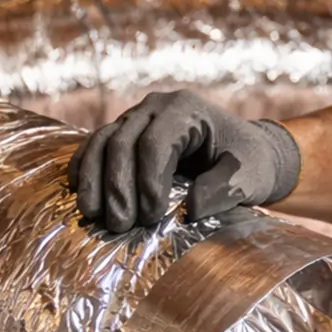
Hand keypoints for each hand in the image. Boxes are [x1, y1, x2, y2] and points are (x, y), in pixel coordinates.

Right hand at [68, 90, 300, 232]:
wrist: (247, 153)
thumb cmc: (250, 162)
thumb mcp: (248, 176)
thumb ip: (222, 189)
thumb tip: (188, 209)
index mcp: (187, 109)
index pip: (156, 143)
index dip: (148, 181)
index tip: (150, 216)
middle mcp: (157, 106)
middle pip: (124, 142)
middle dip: (118, 186)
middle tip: (120, 225)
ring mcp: (137, 116)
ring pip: (104, 142)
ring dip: (95, 180)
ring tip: (93, 215)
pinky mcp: (125, 131)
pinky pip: (96, 145)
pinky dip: (85, 167)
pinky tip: (81, 193)